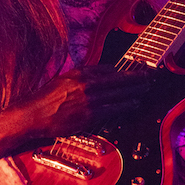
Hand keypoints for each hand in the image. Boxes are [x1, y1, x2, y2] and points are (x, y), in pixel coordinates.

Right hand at [0, 65, 150, 151]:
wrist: (33, 114)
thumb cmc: (47, 98)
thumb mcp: (66, 78)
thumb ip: (86, 75)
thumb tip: (107, 72)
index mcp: (80, 73)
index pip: (110, 69)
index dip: (126, 70)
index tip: (137, 69)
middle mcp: (86, 84)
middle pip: (118, 80)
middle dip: (137, 78)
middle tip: (151, 76)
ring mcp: (89, 100)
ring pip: (118, 94)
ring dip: (135, 91)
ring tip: (147, 88)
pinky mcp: (89, 115)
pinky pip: (112, 109)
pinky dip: (126, 105)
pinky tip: (135, 103)